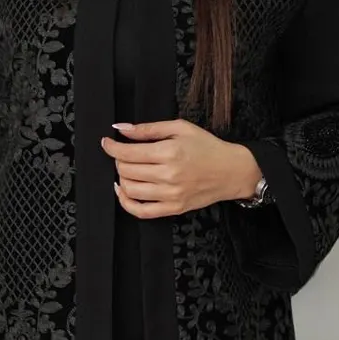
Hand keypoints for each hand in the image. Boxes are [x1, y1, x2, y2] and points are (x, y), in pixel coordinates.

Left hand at [101, 119, 261, 217]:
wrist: (231, 171)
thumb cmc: (208, 147)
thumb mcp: (180, 128)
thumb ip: (149, 128)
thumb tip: (121, 129)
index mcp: (170, 152)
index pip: (128, 152)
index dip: (112, 147)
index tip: (107, 142)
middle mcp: (169, 175)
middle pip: (126, 170)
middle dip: (118, 160)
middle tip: (123, 153)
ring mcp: (170, 195)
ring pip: (129, 190)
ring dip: (121, 178)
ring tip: (126, 170)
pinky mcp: (173, 208)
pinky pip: (141, 211)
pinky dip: (126, 202)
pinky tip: (123, 191)